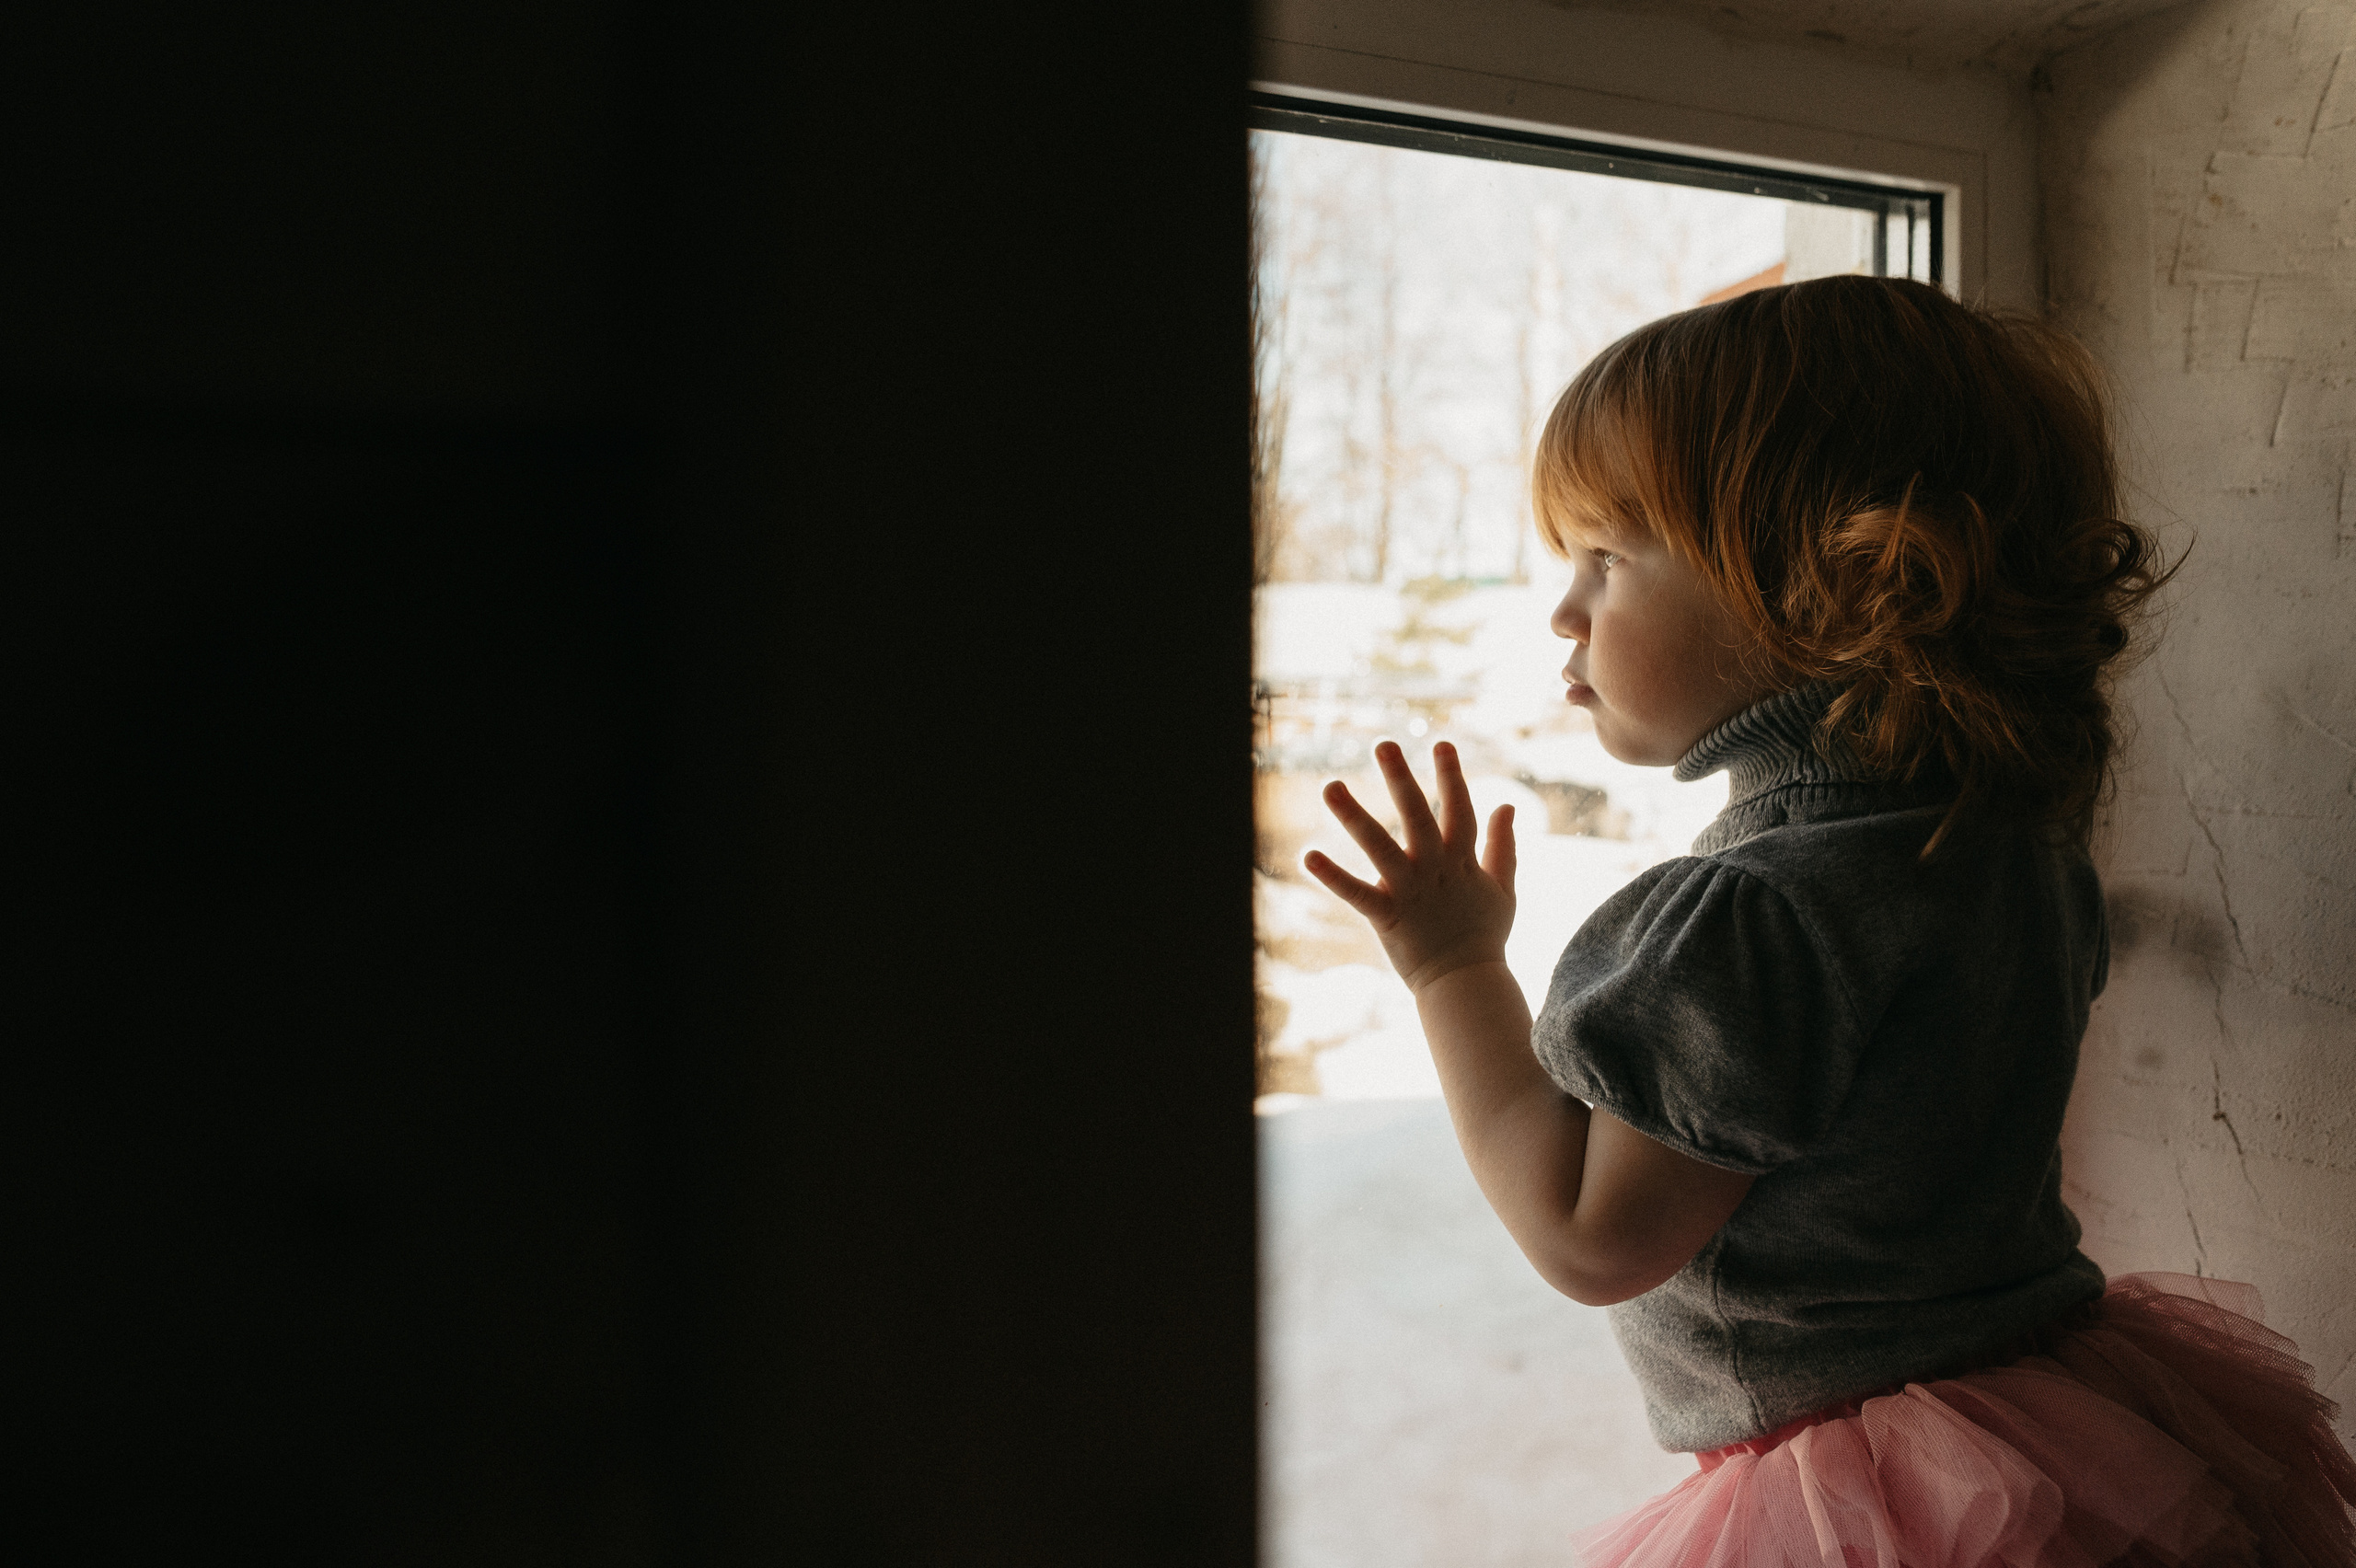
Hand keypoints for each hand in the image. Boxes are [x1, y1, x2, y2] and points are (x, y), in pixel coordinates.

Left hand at [1304, 740, 1516, 994]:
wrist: (1466, 984)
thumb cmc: (1483, 935)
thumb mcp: (1502, 887)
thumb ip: (1503, 844)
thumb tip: (1507, 804)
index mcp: (1461, 860)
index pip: (1458, 809)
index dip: (1451, 776)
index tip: (1440, 743)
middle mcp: (1434, 868)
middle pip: (1417, 815)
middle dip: (1400, 778)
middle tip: (1382, 744)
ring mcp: (1410, 891)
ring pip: (1380, 846)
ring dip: (1354, 816)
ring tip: (1330, 787)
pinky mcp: (1387, 916)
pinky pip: (1356, 894)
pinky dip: (1332, 877)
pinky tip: (1309, 856)